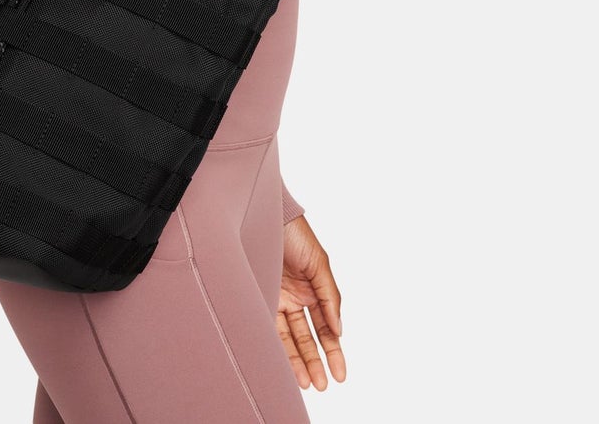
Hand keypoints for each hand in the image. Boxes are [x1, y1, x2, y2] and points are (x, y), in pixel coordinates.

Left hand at [276, 215, 345, 389]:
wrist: (262, 214)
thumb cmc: (293, 234)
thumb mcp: (319, 263)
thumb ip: (329, 297)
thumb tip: (339, 330)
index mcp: (312, 290)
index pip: (326, 328)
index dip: (334, 351)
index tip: (340, 375)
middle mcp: (294, 298)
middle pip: (307, 338)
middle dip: (315, 362)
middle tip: (322, 384)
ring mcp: (275, 299)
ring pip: (288, 338)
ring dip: (297, 361)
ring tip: (306, 383)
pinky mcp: (257, 298)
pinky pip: (268, 328)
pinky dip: (277, 347)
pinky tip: (284, 365)